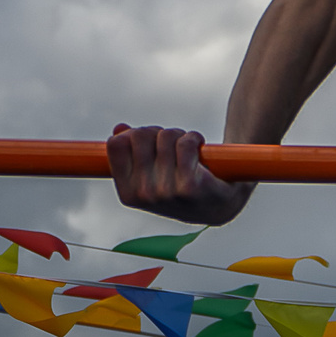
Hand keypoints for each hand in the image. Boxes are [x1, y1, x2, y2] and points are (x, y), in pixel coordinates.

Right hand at [107, 125, 253, 226]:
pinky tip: (199, 148)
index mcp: (128, 193)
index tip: (148, 142)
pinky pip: (185, 143)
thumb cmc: (180, 186)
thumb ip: (131, 153)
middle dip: (158, 132)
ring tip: (188, 150)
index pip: (116, 144)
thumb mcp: (151, 175)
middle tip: (171, 144)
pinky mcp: (190, 185)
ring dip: (179, 135)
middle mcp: (144, 194)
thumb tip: (119, 129)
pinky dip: (194, 138)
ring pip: (166, 136)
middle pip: (140, 135)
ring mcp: (166, 191)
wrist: (219, 206)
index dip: (133, 134)